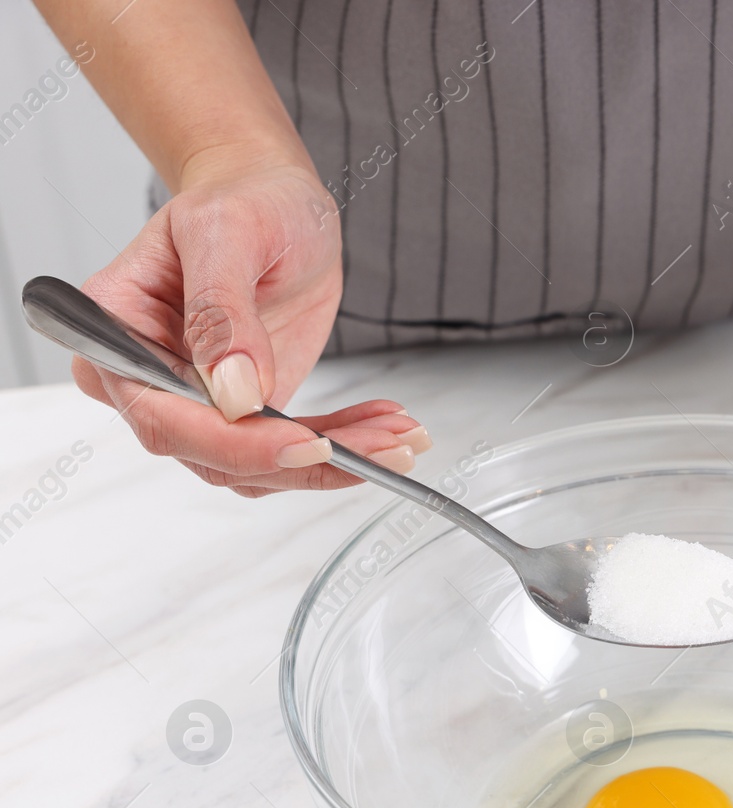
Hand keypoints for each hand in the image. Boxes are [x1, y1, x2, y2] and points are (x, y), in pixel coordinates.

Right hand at [75, 160, 428, 496]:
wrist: (273, 201)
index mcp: (116, 331)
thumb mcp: (228, 232)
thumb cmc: (241, 199)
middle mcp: (147, 379)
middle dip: (304, 458)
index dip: (236, 442)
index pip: (164, 414)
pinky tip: (384, 428)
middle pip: (215, 456)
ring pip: (261, 465)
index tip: (306, 443)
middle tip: (382, 447)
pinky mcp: (247, 412)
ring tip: (398, 436)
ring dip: (336, 460)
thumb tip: (233, 393)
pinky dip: (343, 447)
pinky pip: (291, 450)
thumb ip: (221, 311)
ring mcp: (198, 402)